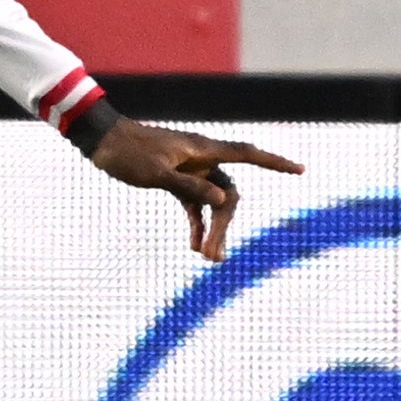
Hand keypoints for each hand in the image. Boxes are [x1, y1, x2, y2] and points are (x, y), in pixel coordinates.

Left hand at [79, 109, 301, 260]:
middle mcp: (202, 158)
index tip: (299, 170)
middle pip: (228, 192)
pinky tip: (194, 246)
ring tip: (208, 258)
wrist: (102, 141)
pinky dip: (197, 223)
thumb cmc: (128, 153)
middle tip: (215, 258)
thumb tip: (223, 201)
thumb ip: (189, 188)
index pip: (248, 154)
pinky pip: (196, 204)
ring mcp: (190, 169)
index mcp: (203, 150)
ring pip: (213, 201)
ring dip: (213, 228)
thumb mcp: (156, 174)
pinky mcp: (176, 179)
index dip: (275, 163)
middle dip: (226, 225)